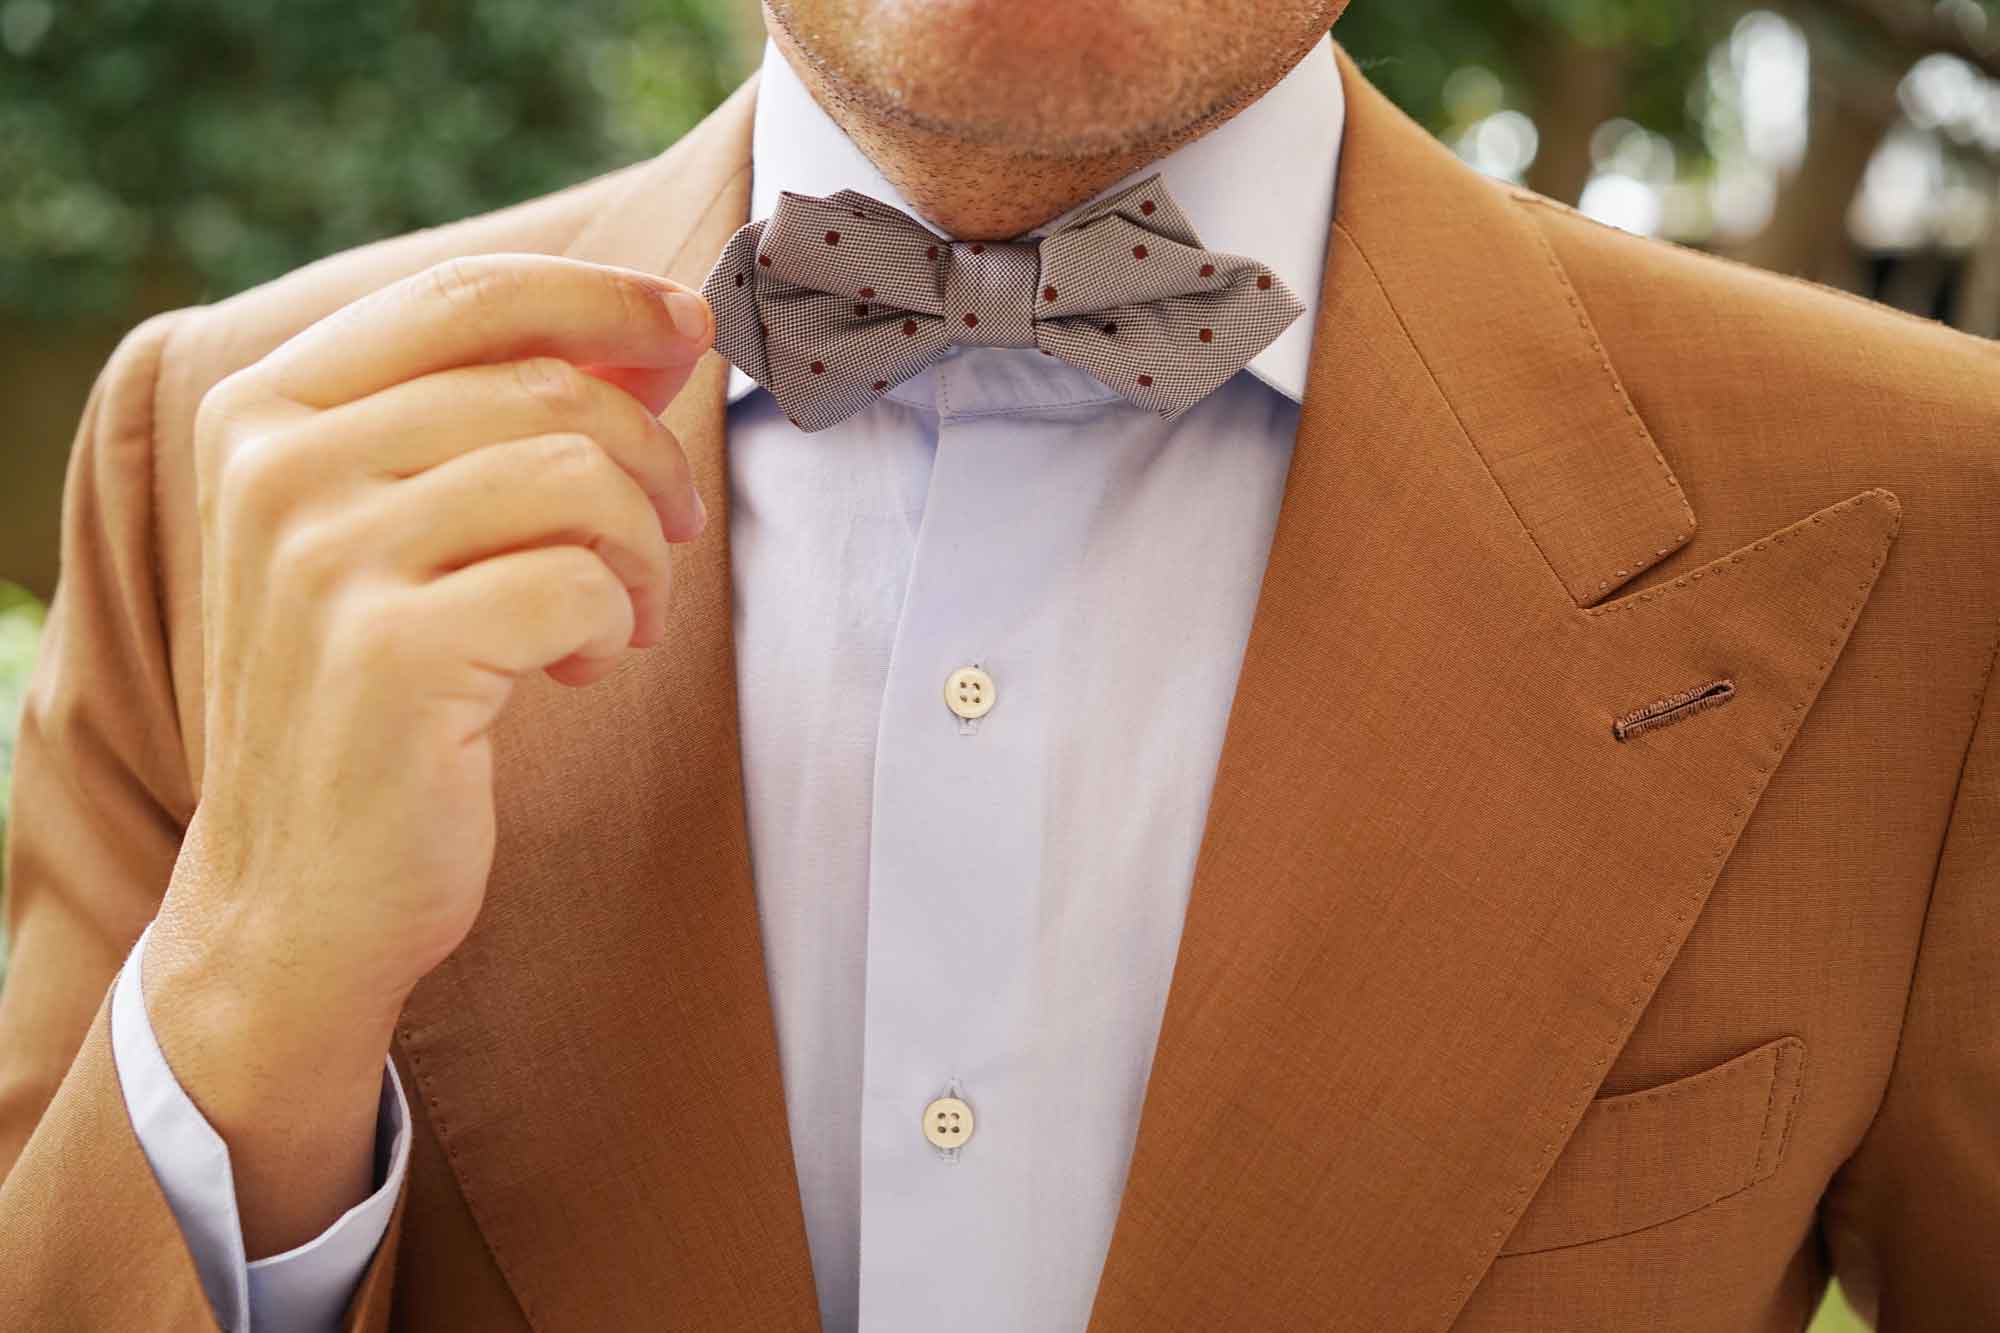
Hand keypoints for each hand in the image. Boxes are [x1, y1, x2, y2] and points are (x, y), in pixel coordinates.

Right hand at [141, 253, 712, 1255]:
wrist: (297, 896)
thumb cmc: (373, 701)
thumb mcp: (406, 534)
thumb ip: (500, 422)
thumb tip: (653, 334)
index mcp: (266, 410)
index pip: (466, 293)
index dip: (601, 298)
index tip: (686, 327)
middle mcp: (277, 466)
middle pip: (544, 385)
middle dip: (649, 456)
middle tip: (673, 529)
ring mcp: (322, 557)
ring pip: (575, 476)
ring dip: (640, 551)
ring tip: (621, 617)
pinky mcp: (390, 653)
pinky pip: (578, 583)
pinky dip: (614, 625)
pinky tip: (579, 672)